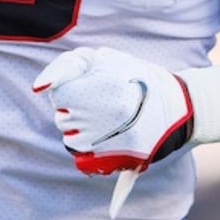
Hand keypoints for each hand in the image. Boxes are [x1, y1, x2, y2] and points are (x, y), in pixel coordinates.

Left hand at [33, 47, 192, 176]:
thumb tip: (39, 86)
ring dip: (82, 130)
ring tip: (107, 119)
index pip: (58, 94)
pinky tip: (103, 140)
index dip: (72, 87)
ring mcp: (101, 141)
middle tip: (104, 102)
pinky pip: (82, 161)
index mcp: (89, 90)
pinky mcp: (112, 161)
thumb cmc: (140, 78)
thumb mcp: (106, 58)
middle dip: (76, 109)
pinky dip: (88, 152)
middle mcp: (92, 117)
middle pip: (63, 117)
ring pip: (71, 139)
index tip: (89, 85)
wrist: (180, 108)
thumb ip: (68, 66)